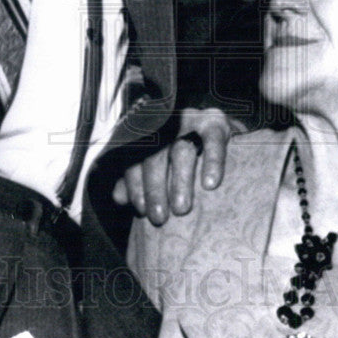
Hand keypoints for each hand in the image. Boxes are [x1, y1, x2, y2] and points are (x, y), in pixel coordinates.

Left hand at [112, 107, 244, 223]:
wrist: (219, 133)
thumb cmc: (183, 158)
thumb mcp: (158, 167)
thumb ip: (135, 179)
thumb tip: (118, 197)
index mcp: (148, 134)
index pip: (135, 159)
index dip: (135, 185)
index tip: (142, 210)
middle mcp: (166, 124)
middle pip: (156, 156)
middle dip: (155, 188)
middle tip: (159, 218)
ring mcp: (191, 120)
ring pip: (182, 149)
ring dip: (180, 180)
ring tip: (181, 208)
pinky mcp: (216, 121)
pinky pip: (213, 140)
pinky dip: (212, 162)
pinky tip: (210, 184)